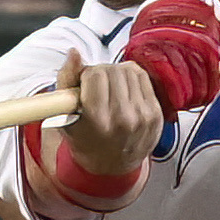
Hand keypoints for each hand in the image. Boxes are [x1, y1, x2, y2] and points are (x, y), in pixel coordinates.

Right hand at [57, 51, 165, 174]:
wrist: (110, 166)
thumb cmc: (84, 139)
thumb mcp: (64, 116)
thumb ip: (66, 81)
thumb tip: (74, 53)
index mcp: (98, 122)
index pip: (94, 74)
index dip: (86, 75)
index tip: (84, 85)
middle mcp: (123, 120)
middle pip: (112, 70)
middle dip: (101, 73)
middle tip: (97, 87)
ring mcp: (142, 117)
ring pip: (128, 70)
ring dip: (116, 74)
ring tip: (110, 90)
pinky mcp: (155, 114)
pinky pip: (142, 77)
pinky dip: (131, 78)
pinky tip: (123, 91)